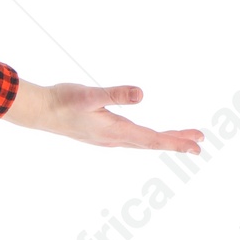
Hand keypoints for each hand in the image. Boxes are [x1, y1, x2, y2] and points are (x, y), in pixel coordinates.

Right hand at [2, 79, 202, 154]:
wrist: (40, 111)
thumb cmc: (63, 101)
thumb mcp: (90, 95)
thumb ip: (116, 94)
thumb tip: (142, 94)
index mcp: (115, 131)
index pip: (152, 139)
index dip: (176, 142)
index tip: (195, 145)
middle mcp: (114, 139)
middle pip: (151, 142)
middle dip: (176, 142)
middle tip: (199, 143)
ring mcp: (107, 138)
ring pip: (142, 141)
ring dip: (163, 140)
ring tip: (182, 139)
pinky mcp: (101, 134)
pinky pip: (132, 139)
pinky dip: (147, 138)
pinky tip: (147, 136)